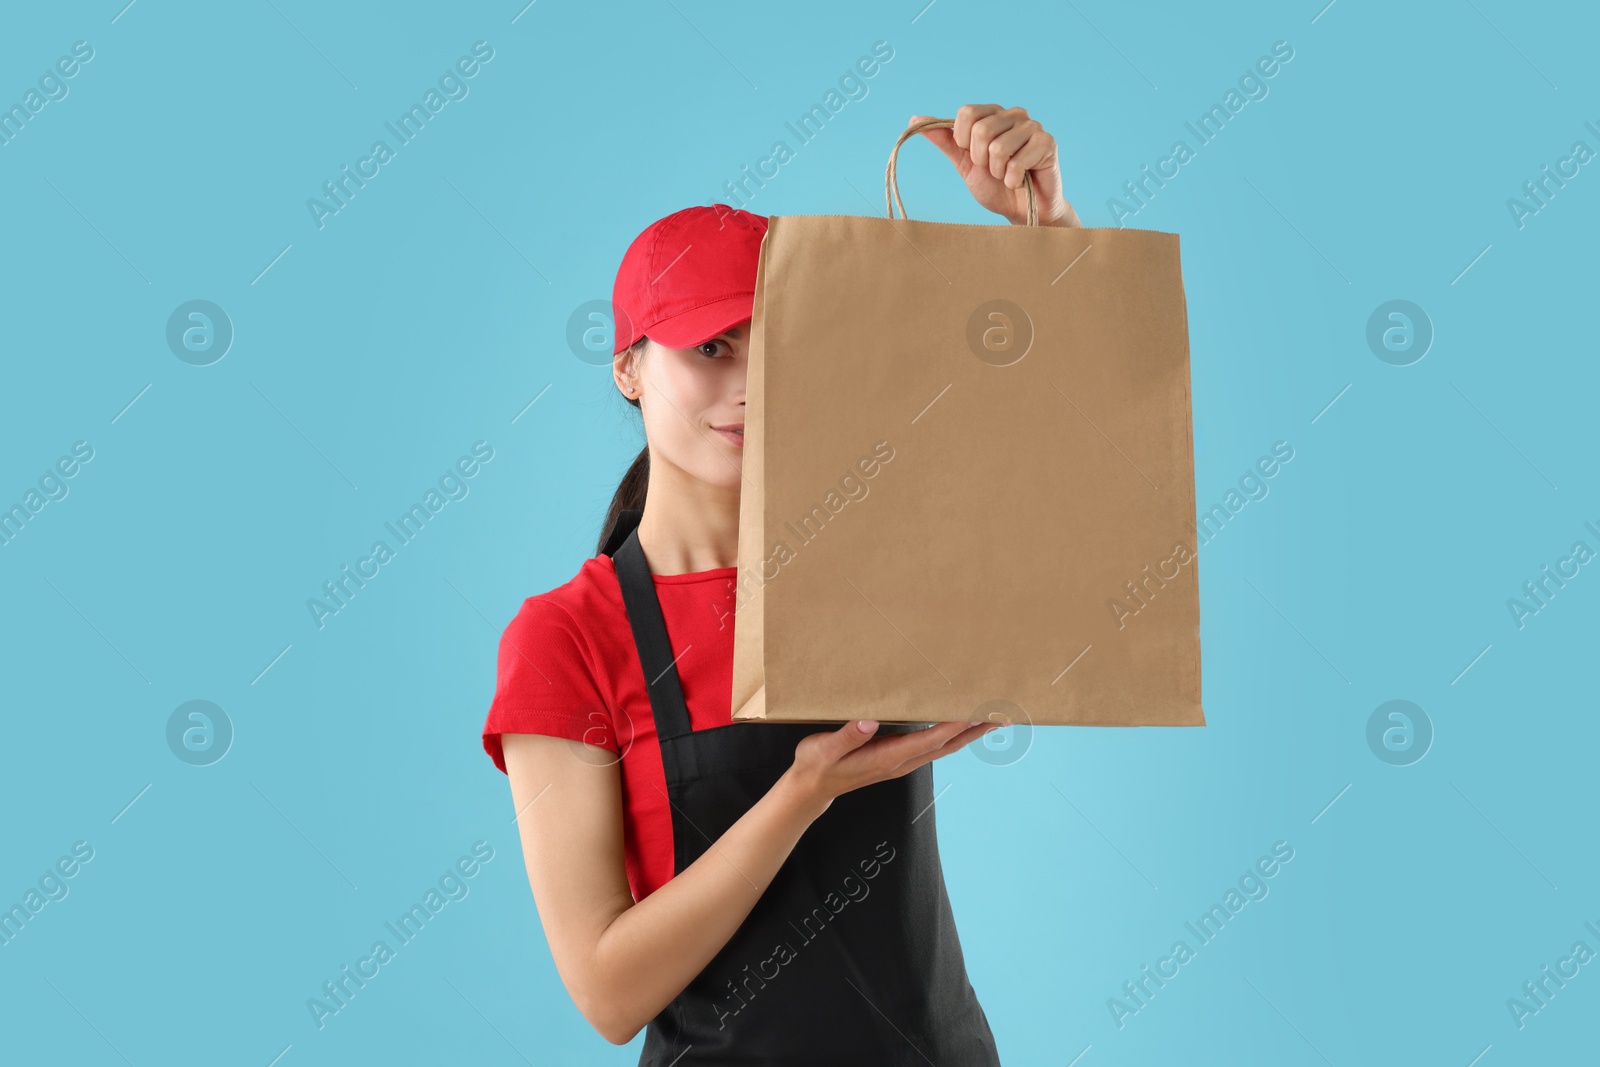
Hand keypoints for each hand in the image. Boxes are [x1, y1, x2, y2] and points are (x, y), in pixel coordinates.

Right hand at [786, 719, 1000, 811]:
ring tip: (991, 718)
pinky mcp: (898, 757)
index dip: (952, 726)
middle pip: (946, 745)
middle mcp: (901, 761)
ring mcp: (902, 761)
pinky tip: (959, 724)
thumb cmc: (817, 765)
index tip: (974, 712)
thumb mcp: (824, 749)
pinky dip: (952, 734)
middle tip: (1000, 715)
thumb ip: (847, 735)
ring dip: (969, 733)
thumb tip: (869, 720)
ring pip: (944, 746)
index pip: (928, 740)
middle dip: (973, 730)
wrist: (813, 788)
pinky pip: (934, 745)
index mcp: (887, 757)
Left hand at [909, 104, 1081, 226]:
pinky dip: (1013, 179)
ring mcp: (1033, 127)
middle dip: (980, 160)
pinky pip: (1017, 162)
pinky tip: (1021, 180)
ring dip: (998, 172)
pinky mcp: (1048, 143)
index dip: (963, 141)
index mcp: (993, 114)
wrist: (1022, 210)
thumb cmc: (995, 186)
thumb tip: (914, 120)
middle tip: (993, 170)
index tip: (973, 156)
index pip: (966, 113)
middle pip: (981, 129)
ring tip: (1007, 176)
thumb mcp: (964, 164)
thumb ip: (944, 141)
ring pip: (998, 147)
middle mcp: (1014, 114)